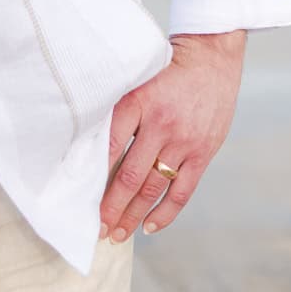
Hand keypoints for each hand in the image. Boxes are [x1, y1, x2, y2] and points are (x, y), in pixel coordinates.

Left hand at [99, 29, 246, 244]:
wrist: (211, 57)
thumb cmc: (167, 69)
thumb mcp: (137, 80)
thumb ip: (118, 110)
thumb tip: (89, 145)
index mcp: (138, 102)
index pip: (109, 145)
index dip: (93, 175)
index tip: (79, 196)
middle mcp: (161, 124)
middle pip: (130, 175)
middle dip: (111, 207)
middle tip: (97, 229)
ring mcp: (184, 141)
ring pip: (154, 188)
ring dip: (134, 214)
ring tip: (118, 234)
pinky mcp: (203, 152)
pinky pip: (182, 191)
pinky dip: (165, 212)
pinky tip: (149, 226)